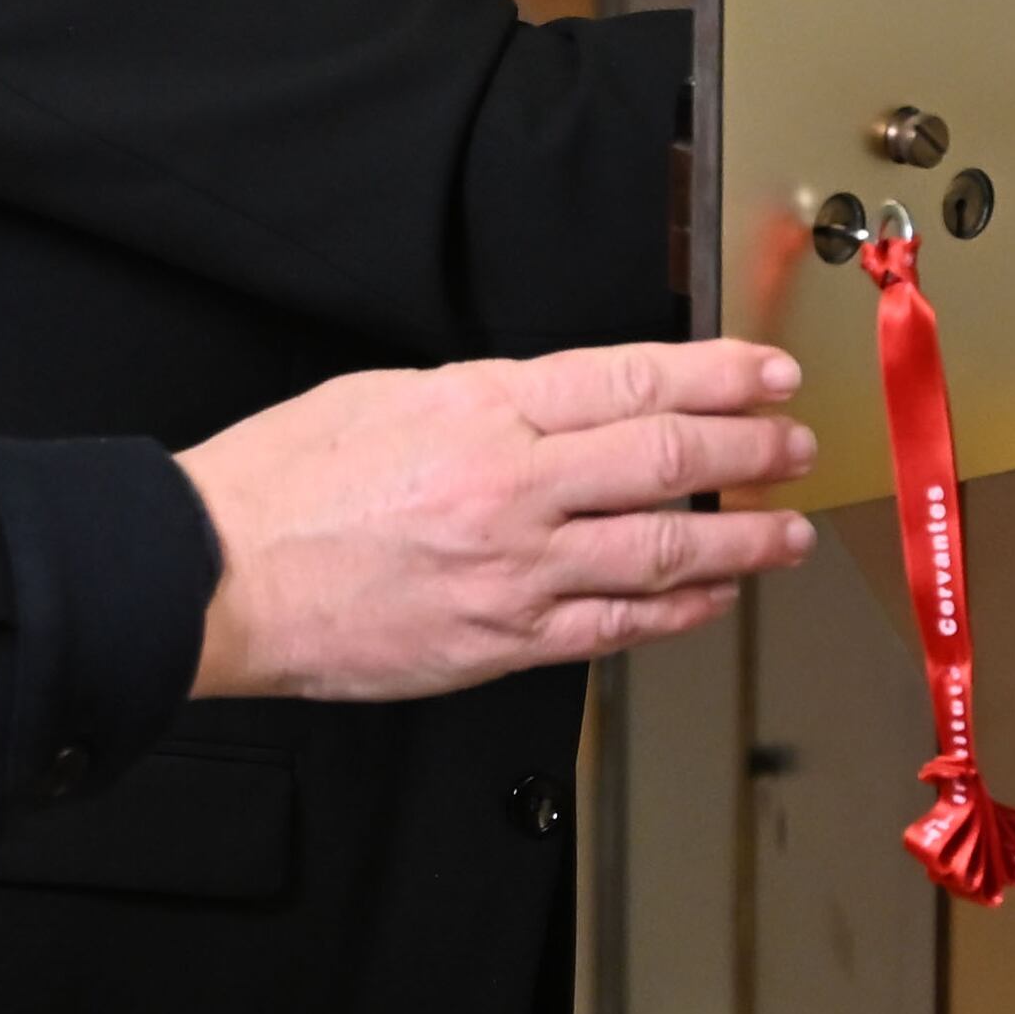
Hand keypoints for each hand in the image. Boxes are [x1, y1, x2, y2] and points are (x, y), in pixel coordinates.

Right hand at [173, 341, 821, 701]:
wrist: (220, 577)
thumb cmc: (283, 483)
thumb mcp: (384, 396)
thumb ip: (482, 402)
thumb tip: (557, 409)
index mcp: (482, 409)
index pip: (631, 380)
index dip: (717, 375)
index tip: (767, 373)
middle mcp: (512, 487)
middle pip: (667, 459)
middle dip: (750, 449)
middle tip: (794, 446)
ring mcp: (515, 571)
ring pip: (662, 551)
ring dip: (741, 541)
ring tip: (785, 534)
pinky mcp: (503, 640)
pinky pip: (617, 628)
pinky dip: (676, 612)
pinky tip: (709, 599)